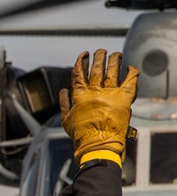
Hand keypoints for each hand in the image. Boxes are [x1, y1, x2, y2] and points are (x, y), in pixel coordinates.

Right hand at [59, 49, 138, 166]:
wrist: (97, 144)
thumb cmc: (81, 135)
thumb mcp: (66, 119)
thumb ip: (64, 104)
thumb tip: (63, 91)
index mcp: (79, 95)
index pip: (79, 73)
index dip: (80, 61)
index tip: (83, 55)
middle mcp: (94, 91)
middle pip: (96, 68)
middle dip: (98, 57)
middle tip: (100, 51)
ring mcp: (110, 93)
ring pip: (113, 70)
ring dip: (114, 60)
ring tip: (115, 54)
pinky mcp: (124, 98)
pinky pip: (130, 80)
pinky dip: (131, 72)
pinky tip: (130, 68)